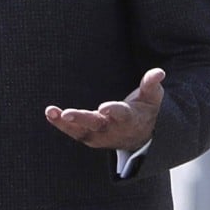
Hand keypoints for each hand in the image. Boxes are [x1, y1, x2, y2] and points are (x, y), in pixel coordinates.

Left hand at [45, 68, 164, 151]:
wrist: (140, 137)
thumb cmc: (144, 111)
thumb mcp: (152, 99)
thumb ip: (152, 85)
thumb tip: (159, 72)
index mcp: (129, 118)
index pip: (121, 115)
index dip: (113, 111)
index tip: (104, 107)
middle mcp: (112, 129)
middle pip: (96, 124)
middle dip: (81, 119)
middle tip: (66, 113)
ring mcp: (99, 135)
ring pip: (80, 132)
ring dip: (64, 123)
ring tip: (50, 112)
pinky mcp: (88, 137)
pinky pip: (73, 132)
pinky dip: (61, 124)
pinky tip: (50, 113)